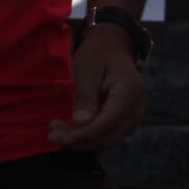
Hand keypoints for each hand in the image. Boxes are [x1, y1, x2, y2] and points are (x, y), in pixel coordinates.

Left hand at [49, 23, 146, 150]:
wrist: (113, 47)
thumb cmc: (98, 54)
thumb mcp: (87, 69)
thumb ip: (85, 96)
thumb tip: (81, 122)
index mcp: (129, 90)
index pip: (109, 121)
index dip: (87, 134)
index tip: (64, 139)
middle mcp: (137, 107)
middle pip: (109, 135)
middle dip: (80, 140)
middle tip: (52, 135)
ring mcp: (134, 116)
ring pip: (107, 140)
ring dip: (81, 141)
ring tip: (55, 133)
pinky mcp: (125, 121)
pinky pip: (107, 136)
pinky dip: (88, 137)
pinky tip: (69, 132)